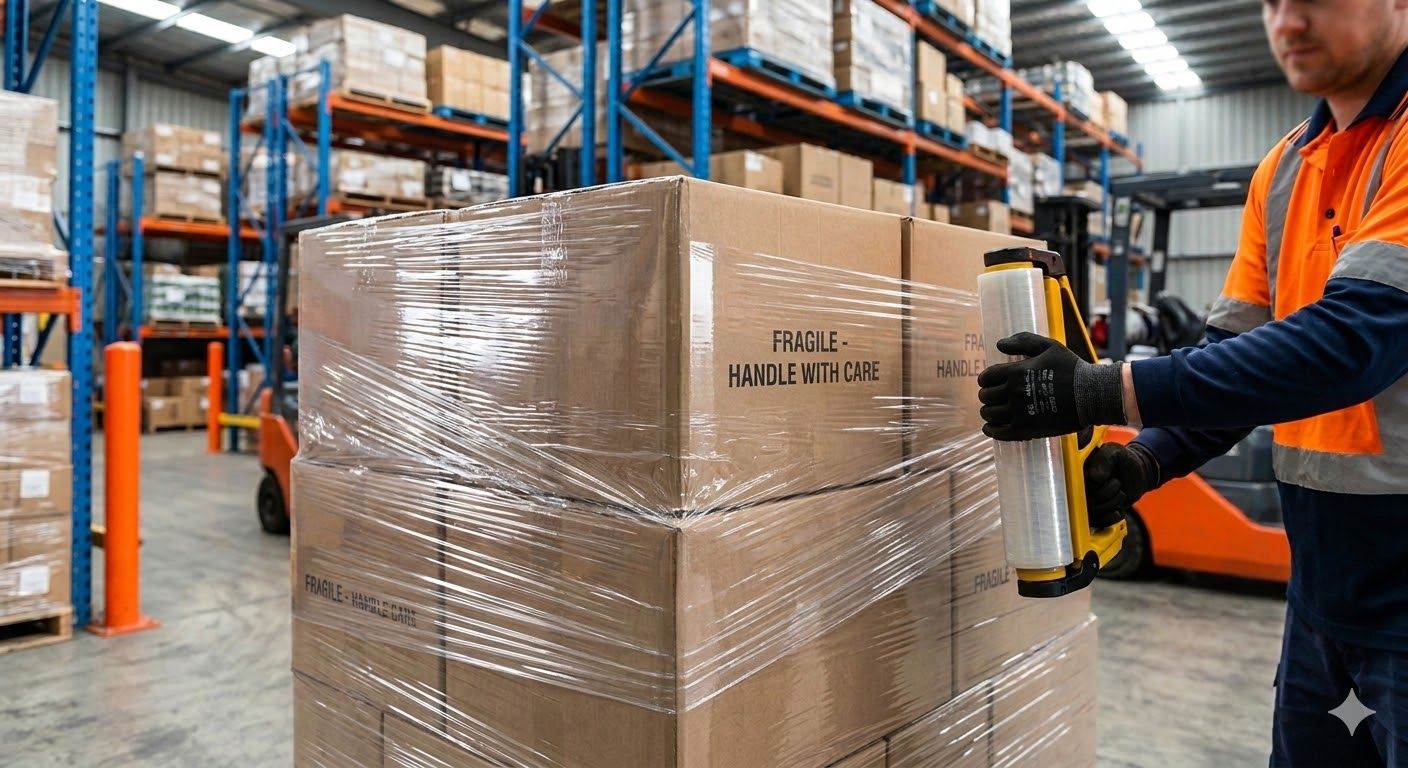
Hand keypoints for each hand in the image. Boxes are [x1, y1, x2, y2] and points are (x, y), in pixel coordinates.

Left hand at [976, 332, 1126, 440]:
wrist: (1091, 395)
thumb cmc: (1072, 369)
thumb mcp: (1049, 346)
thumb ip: (1023, 341)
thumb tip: (999, 344)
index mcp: (1016, 372)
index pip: (987, 378)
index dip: (985, 380)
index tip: (989, 382)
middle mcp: (1014, 392)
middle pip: (986, 396)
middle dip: (987, 395)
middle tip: (992, 396)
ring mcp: (1019, 412)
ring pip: (989, 414)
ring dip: (988, 411)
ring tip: (993, 410)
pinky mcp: (1026, 430)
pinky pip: (999, 432)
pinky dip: (991, 430)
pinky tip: (990, 427)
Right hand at [1084, 443, 1158, 528]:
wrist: (1138, 472)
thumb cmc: (1125, 460)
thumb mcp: (1115, 452)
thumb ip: (1104, 460)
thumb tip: (1093, 478)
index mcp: (1080, 470)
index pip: (1077, 485)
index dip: (1094, 486)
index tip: (1106, 479)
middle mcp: (1080, 486)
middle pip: (1086, 501)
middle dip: (1108, 494)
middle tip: (1117, 483)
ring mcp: (1087, 500)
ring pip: (1093, 513)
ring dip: (1112, 504)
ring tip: (1119, 493)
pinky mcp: (1096, 512)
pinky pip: (1098, 522)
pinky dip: (1111, 517)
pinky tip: (1118, 508)